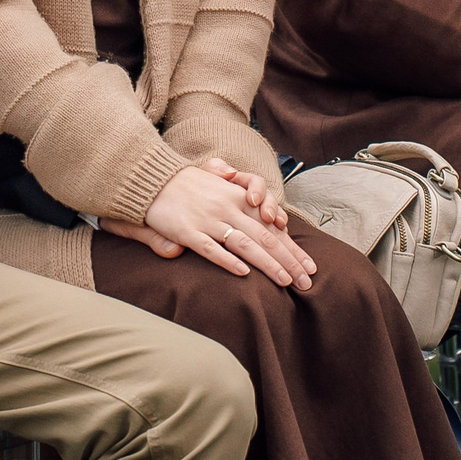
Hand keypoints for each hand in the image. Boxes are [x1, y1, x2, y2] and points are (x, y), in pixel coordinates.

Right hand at [108, 157, 309, 266]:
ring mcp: (208, 220)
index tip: (309, 265)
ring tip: (285, 281)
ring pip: (245, 245)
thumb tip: (263, 218)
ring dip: (268, 264)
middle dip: (289, 261)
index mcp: (237, 197)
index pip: (271, 226)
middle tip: (306, 282)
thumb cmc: (186, 184)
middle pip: (265, 238)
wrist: (151, 178)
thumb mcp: (217, 185)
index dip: (291, 247)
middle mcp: (227, 208)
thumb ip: (238, 202)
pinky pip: (211, 248)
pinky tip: (244, 274)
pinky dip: (228, 261)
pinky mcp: (187, 231)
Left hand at [197, 156, 293, 233]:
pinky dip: (279, 231)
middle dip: (271, 207)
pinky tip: (280, 235)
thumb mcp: (204, 177)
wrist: (192, 202)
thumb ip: (214, 169)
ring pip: (274, 212)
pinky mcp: (261, 224)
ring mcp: (258, 210)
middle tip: (268, 217)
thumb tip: (230, 171)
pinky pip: (274, 226)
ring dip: (278, 219)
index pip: (255, 181)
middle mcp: (253, 195)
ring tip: (278, 227)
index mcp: (240, 182)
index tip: (253, 200)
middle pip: (268, 198)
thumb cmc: (199, 190)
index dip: (257, 189)